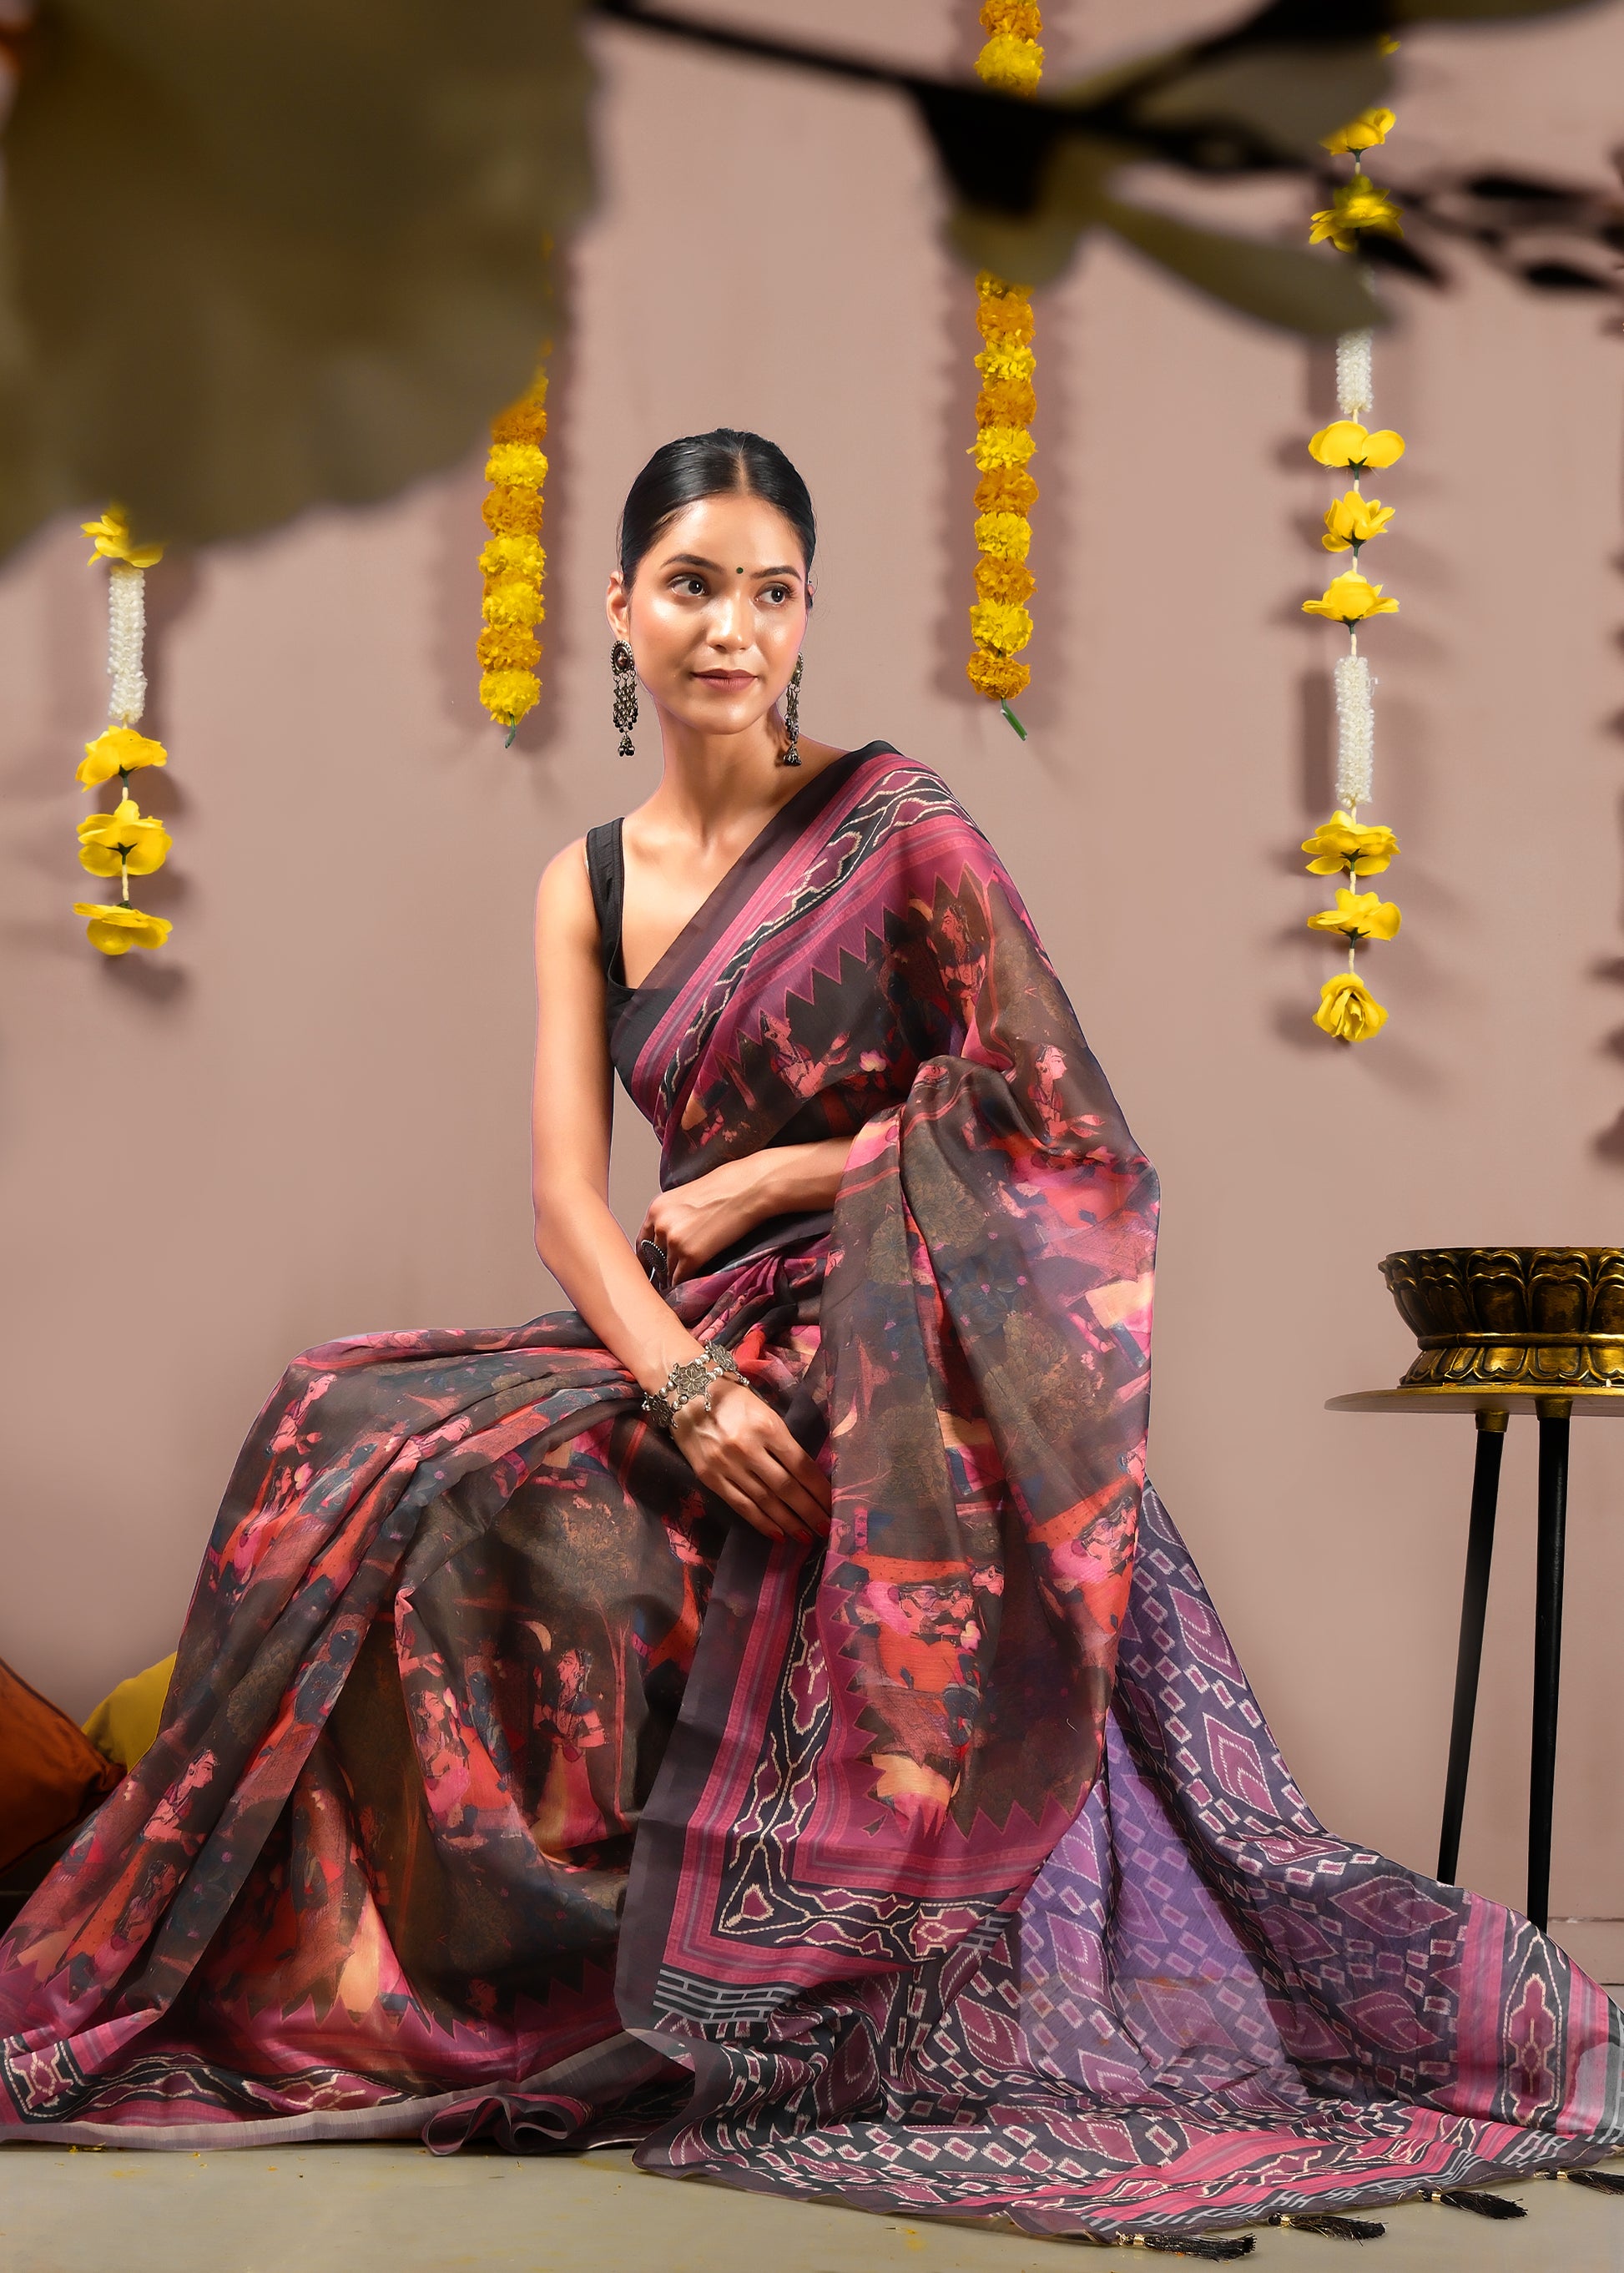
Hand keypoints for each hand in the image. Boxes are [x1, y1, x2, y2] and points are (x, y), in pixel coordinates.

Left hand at [638, 1157, 768, 1285]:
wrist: (748, 1189)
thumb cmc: (724, 1189)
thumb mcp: (686, 1198)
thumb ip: (672, 1217)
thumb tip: (669, 1239)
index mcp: (656, 1209)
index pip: (642, 1242)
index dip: (647, 1258)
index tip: (650, 1269)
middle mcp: (660, 1224)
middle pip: (653, 1258)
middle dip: (660, 1270)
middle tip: (665, 1282)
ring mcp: (675, 1241)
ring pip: (666, 1271)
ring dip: (672, 1279)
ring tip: (678, 1287)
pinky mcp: (692, 1255)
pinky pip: (680, 1279)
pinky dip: (683, 1285)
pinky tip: (688, 1289)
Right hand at [673, 1376, 830, 1544]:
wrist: (685, 1394)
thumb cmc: (732, 1399)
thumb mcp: (765, 1411)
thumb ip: (783, 1441)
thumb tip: (806, 1474)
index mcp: (768, 1427)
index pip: (801, 1465)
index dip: (819, 1489)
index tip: (833, 1505)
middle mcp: (748, 1449)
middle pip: (786, 1488)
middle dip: (809, 1512)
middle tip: (826, 1529)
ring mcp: (727, 1466)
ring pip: (765, 1502)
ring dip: (789, 1522)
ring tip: (806, 1536)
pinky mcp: (709, 1478)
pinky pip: (740, 1505)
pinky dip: (761, 1522)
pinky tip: (777, 1534)